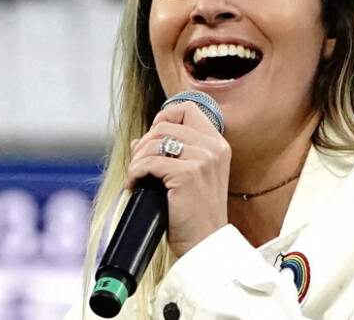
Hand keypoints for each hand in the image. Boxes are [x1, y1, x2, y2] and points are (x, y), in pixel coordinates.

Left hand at [127, 101, 230, 256]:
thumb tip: (138, 141)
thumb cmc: (197, 214)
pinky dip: (135, 172)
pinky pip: (149, 162)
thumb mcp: (192, 177)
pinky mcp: (187, 174)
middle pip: (165, 124)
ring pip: (155, 141)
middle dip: (145, 143)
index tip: (154, 137)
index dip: (166, 117)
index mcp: (218, 145)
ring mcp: (202, 160)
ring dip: (138, 158)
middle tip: (140, 164)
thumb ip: (171, 153)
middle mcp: (213, 148)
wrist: (205, 244)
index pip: (188, 109)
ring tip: (137, 175)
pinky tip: (136, 184)